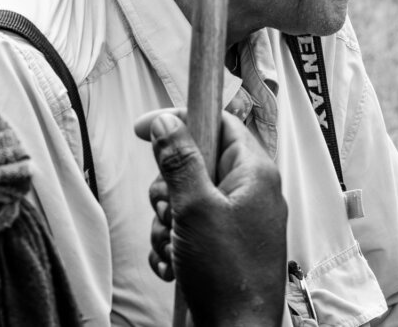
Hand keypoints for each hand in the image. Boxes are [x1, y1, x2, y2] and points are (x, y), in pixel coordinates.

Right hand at [135, 109, 286, 326]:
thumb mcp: (195, 209)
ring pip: (185, 200)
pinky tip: (174, 265)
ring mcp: (237, 220)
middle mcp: (249, 192)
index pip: (217, 123)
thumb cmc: (228, 276)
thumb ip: (179, 160)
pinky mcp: (224, 246)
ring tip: (174, 246)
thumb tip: (167, 122)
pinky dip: (172, 246)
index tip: (143, 128)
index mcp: (253, 173)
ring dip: (166, 224)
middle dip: (168, 190)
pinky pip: (187, 230)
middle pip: (194, 164)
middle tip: (169, 211)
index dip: (180, 120)